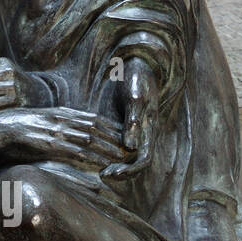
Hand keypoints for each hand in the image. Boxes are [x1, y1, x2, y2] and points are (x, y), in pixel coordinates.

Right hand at [0, 107, 131, 171]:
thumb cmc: (13, 131)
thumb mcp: (38, 126)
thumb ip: (53, 129)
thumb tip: (64, 137)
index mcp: (59, 113)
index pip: (90, 118)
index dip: (109, 127)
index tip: (123, 135)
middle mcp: (61, 119)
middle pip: (95, 127)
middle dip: (115, 137)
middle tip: (132, 147)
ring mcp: (57, 131)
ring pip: (91, 139)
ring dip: (109, 148)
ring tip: (124, 157)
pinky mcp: (50, 144)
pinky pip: (77, 151)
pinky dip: (94, 157)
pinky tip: (104, 164)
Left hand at [101, 57, 158, 181]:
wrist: (134, 65)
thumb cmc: (137, 79)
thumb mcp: (136, 98)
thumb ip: (134, 121)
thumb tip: (130, 147)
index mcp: (149, 130)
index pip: (144, 160)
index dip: (130, 170)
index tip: (111, 173)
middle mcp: (142, 135)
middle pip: (135, 164)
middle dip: (121, 173)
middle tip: (102, 175)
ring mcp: (132, 132)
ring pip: (126, 158)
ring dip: (114, 166)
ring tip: (98, 169)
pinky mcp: (121, 127)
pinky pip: (116, 146)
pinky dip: (107, 154)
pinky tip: (92, 154)